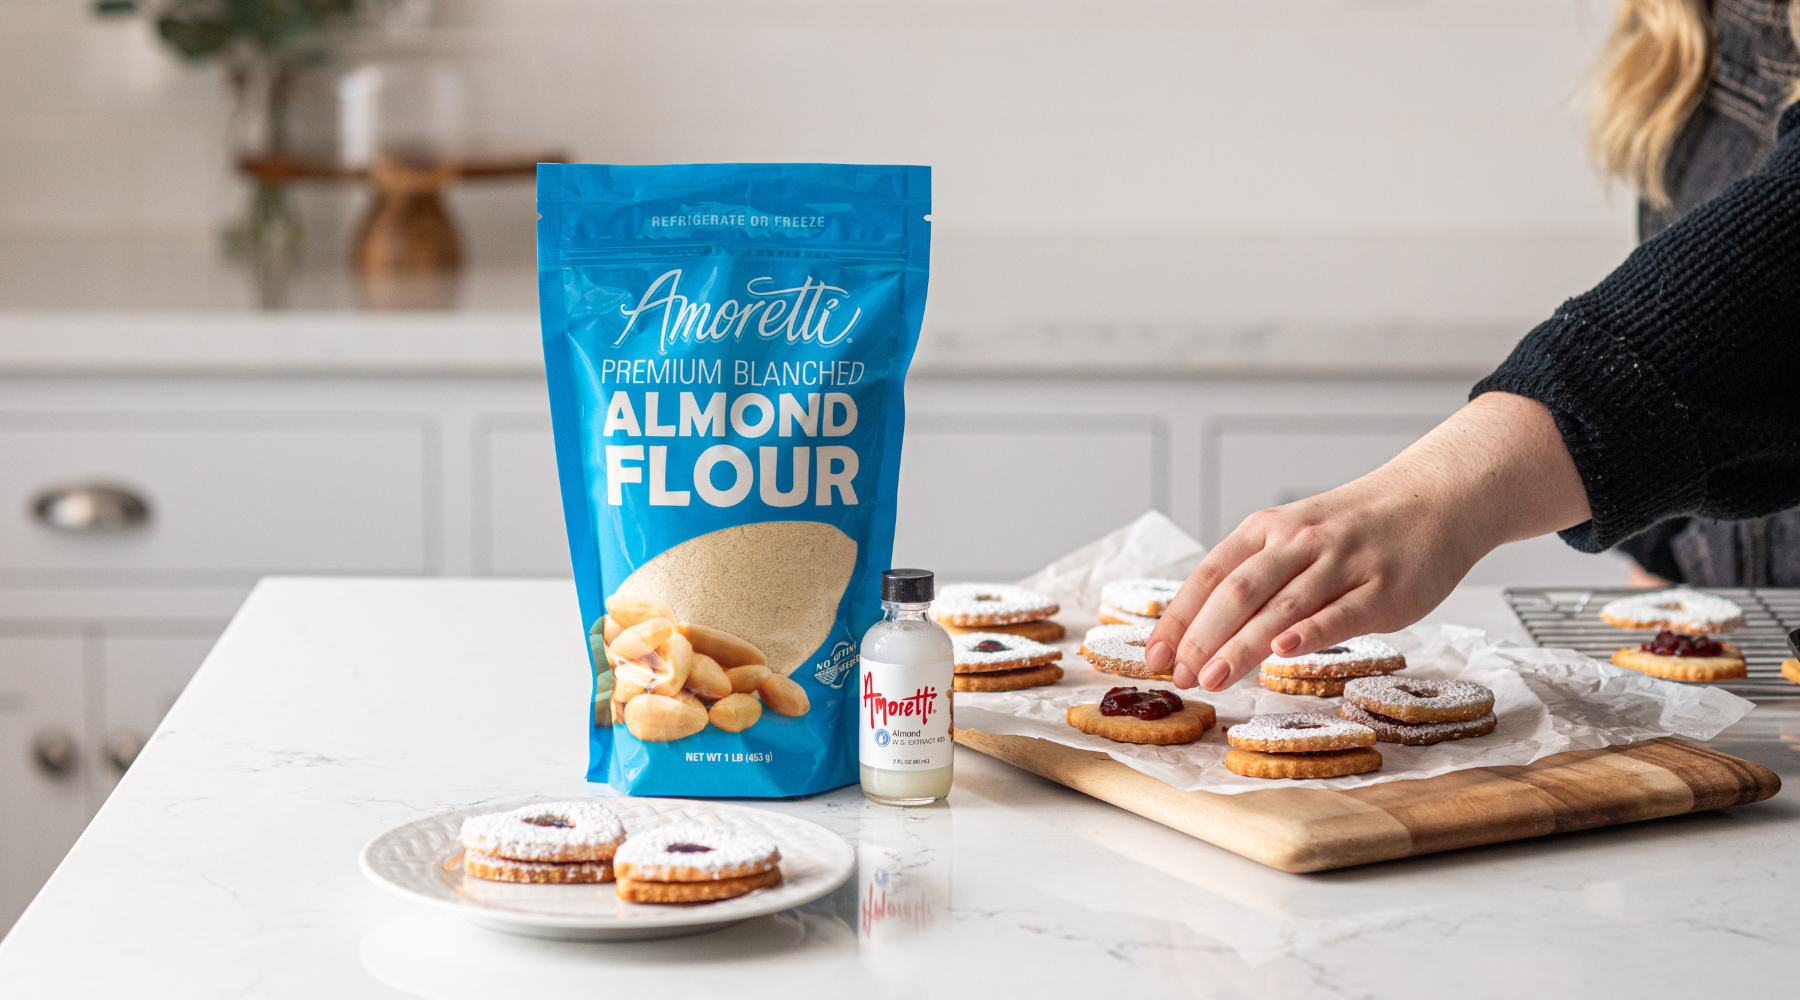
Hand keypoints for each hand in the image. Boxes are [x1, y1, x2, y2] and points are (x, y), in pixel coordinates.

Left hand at [1144, 392, 1591, 689]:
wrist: (1434, 499)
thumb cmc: (1355, 529)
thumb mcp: (1294, 537)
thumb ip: (1254, 577)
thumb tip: (1199, 631)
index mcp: (1267, 531)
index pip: (1209, 575)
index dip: (1178, 618)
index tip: (1155, 656)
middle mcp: (1298, 542)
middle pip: (1238, 591)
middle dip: (1202, 637)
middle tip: (1179, 676)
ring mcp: (1341, 564)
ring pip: (1282, 606)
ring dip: (1242, 645)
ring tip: (1213, 678)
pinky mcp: (1382, 588)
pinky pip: (1339, 613)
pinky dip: (1309, 632)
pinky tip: (1283, 653)